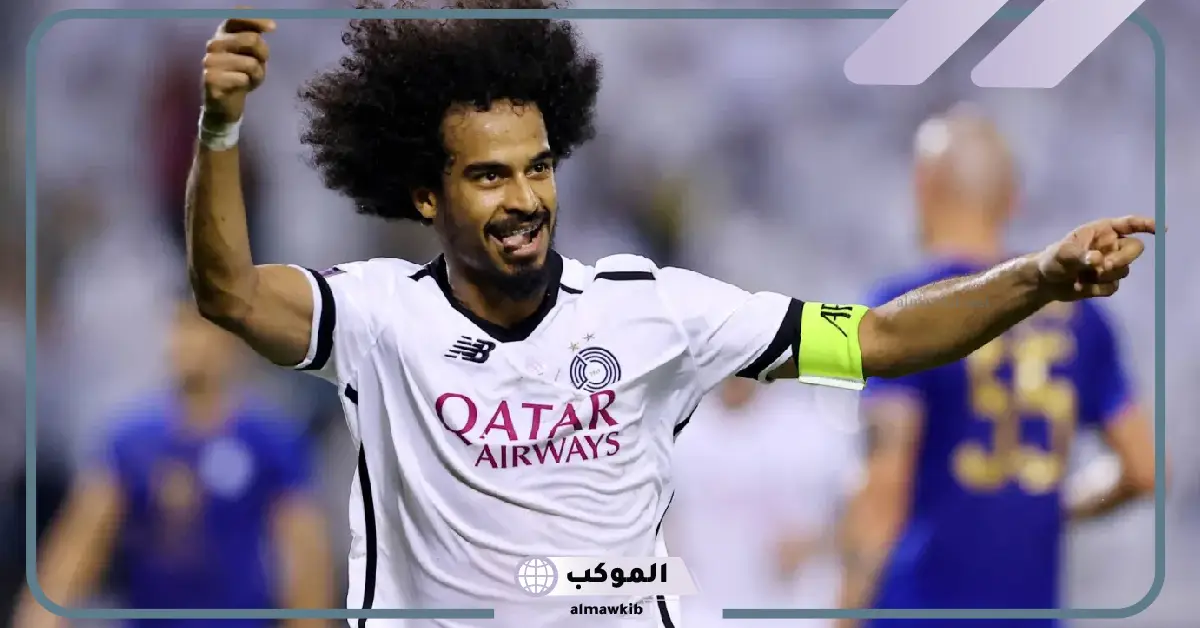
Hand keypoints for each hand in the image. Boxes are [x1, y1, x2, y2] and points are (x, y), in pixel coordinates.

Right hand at [202, 13, 275, 122]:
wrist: (226, 103)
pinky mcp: (211, 78)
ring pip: (250, 63)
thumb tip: (270, 25)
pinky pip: (243, 78)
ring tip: (249, 79)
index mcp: (224, 33)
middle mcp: (214, 43)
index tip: (273, 28)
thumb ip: (257, 39)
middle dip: (264, 54)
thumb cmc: (242, 74)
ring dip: (257, 74)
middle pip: (252, 40)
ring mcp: (210, 61)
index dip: (256, 19)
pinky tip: (241, 87)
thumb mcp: (253, 55)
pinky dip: (249, 84)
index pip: (237, 17)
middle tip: (260, 65)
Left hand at [1035, 215, 1155, 300]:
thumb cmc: (1053, 259)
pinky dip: (1097, 289)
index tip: (1161, 229)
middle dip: (1124, 258)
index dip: (1146, 224)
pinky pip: (1113, 287)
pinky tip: (1080, 287)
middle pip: (1135, 248)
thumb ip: (1080, 256)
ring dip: (1104, 275)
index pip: (1129, 224)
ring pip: (1124, 270)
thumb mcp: (1061, 254)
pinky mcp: (1107, 281)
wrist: (1045, 281)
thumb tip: (1098, 260)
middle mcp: (1111, 245)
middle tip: (1106, 266)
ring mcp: (1111, 264)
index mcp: (1102, 230)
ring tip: (1082, 276)